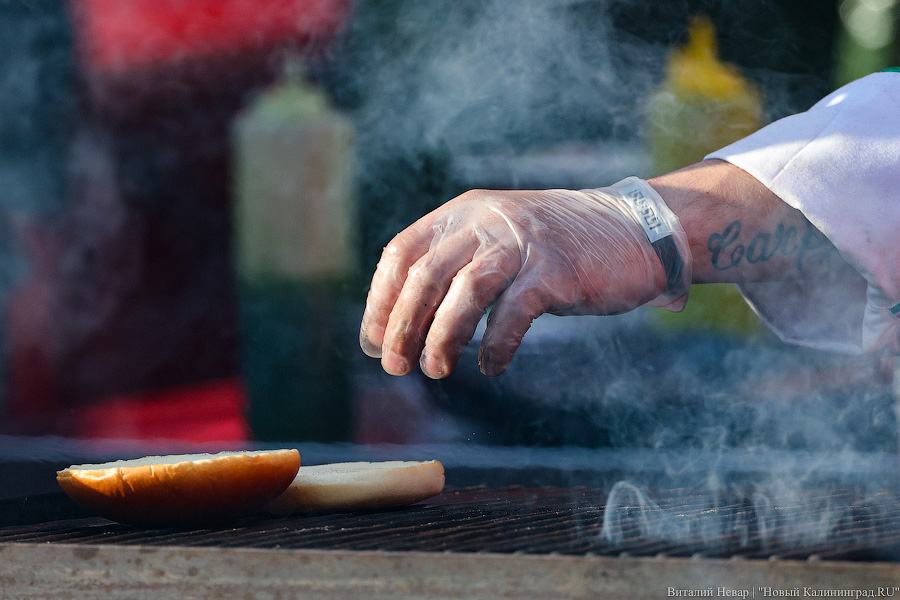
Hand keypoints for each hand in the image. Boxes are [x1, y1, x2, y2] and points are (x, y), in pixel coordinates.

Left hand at [359, 179, 690, 377]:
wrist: (633, 229)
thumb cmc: (555, 249)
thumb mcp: (497, 244)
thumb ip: (455, 271)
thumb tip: (402, 329)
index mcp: (462, 213)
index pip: (402, 253)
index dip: (380, 301)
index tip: (374, 342)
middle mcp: (486, 220)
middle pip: (427, 275)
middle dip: (404, 326)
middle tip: (396, 367)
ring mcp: (522, 243)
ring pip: (466, 291)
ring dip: (443, 336)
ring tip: (434, 370)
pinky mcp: (556, 270)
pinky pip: (514, 312)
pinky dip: (497, 345)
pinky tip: (491, 366)